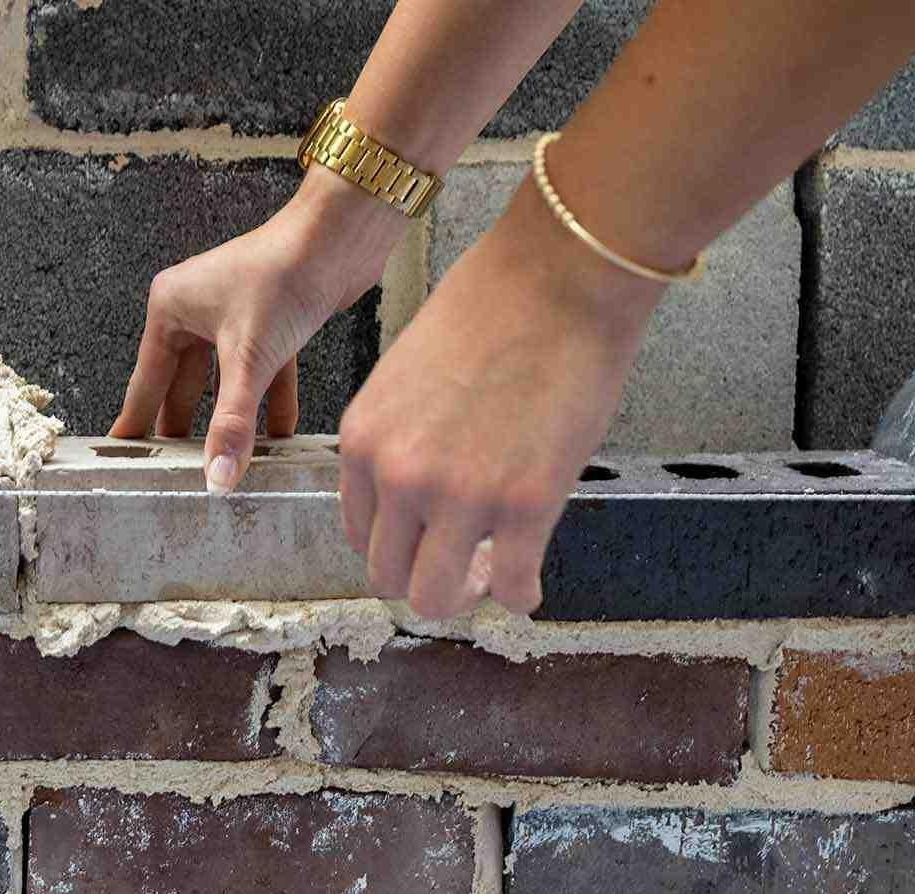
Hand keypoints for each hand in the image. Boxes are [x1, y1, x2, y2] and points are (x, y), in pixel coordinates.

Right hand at [110, 171, 409, 491]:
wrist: (340, 237)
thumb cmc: (284, 274)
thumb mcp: (248, 359)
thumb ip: (232, 422)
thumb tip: (217, 476)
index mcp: (170, 308)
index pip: (146, 381)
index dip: (137, 421)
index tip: (124, 456)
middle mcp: (196, 310)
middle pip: (183, 385)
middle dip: (185, 428)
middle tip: (174, 471)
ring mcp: (234, 316)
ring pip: (224, 382)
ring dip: (230, 418)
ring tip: (223, 462)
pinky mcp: (270, 322)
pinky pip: (261, 372)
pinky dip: (269, 403)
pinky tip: (277, 438)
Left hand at [338, 176, 663, 617]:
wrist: (557, 277)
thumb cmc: (491, 308)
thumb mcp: (408, 376)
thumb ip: (402, 438)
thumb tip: (418, 489)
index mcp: (363, 440)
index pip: (358, 530)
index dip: (395, 544)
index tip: (425, 540)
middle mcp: (398, 476)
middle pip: (387, 574)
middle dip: (424, 577)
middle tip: (462, 566)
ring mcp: (459, 496)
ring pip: (435, 596)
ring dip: (463, 595)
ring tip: (491, 576)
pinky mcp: (525, 505)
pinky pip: (511, 587)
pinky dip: (519, 595)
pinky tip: (529, 585)